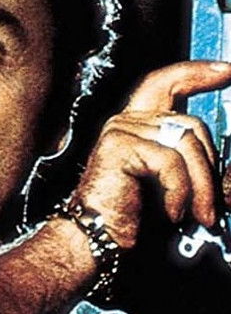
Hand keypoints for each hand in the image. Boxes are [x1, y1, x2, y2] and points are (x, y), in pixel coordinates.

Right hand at [71, 61, 230, 248]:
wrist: (97, 242)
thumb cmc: (131, 222)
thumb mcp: (176, 191)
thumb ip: (198, 171)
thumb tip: (230, 175)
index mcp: (138, 128)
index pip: (166, 85)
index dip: (196, 73)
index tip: (225, 71)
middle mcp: (127, 122)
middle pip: (191, 125)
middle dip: (211, 169)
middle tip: (211, 209)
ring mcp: (121, 130)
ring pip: (185, 144)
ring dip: (201, 186)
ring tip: (199, 216)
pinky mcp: (118, 145)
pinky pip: (169, 161)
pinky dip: (179, 192)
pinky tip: (172, 213)